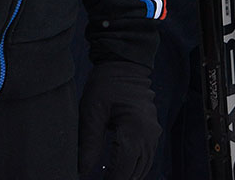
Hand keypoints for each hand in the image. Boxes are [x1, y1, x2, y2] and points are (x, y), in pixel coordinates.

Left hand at [77, 60, 158, 179]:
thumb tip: (81, 171)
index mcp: (134, 129)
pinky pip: (146, 159)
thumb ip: (88, 143)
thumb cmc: (106, 85)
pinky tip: (120, 171)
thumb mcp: (91, 112)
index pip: (124, 168)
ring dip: (127, 177)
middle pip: (135, 172)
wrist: (124, 66)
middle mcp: (149, 135)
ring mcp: (153, 135)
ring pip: (143, 169)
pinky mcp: (153, 133)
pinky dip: (134, 169)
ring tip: (108, 179)